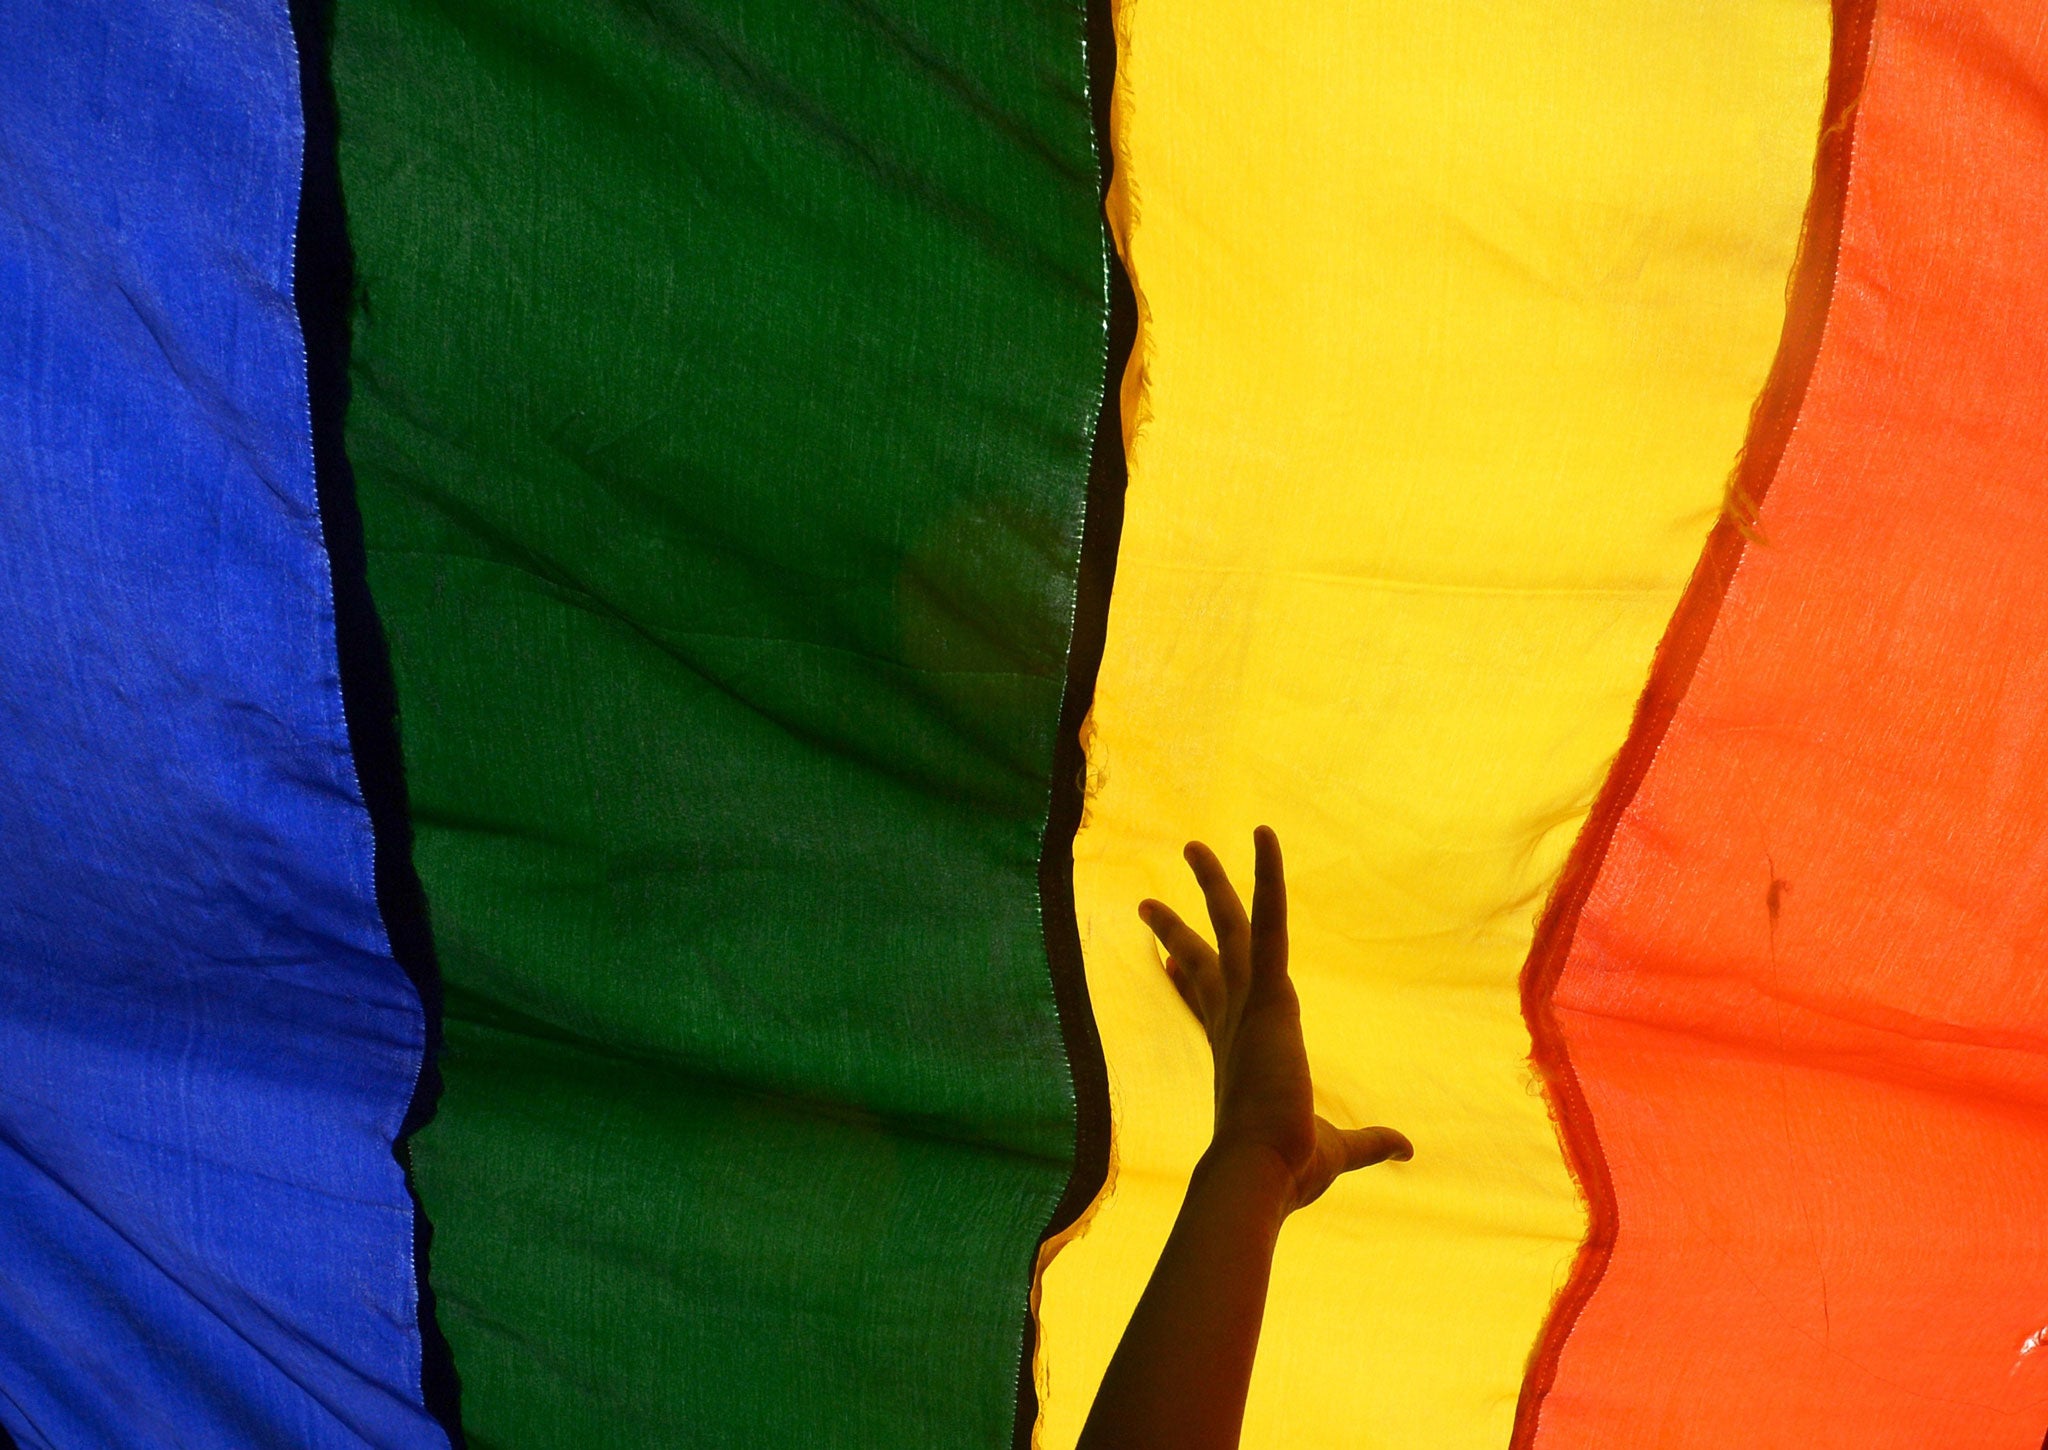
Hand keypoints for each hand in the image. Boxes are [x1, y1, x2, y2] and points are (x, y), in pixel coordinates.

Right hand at [1140, 826, 1409, 1212]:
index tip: (1167, 961)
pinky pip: (1267, 921)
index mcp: (1237, 1053)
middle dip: (1177, 926)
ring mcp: (1245, 1004)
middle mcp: (1232, 1022)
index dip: (1186, 980)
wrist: (1261, 1173)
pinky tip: (1264, 838)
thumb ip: (1368, 1142)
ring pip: (1226, 927)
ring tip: (1194, 846)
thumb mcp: (1335, 1149)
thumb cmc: (1286, 1169)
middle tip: (1148, 901)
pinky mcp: (1267, 993)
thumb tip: (1405, 1148)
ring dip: (1212, 883)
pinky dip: (1267, 878)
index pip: (1207, 1004)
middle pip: (1202, 959)